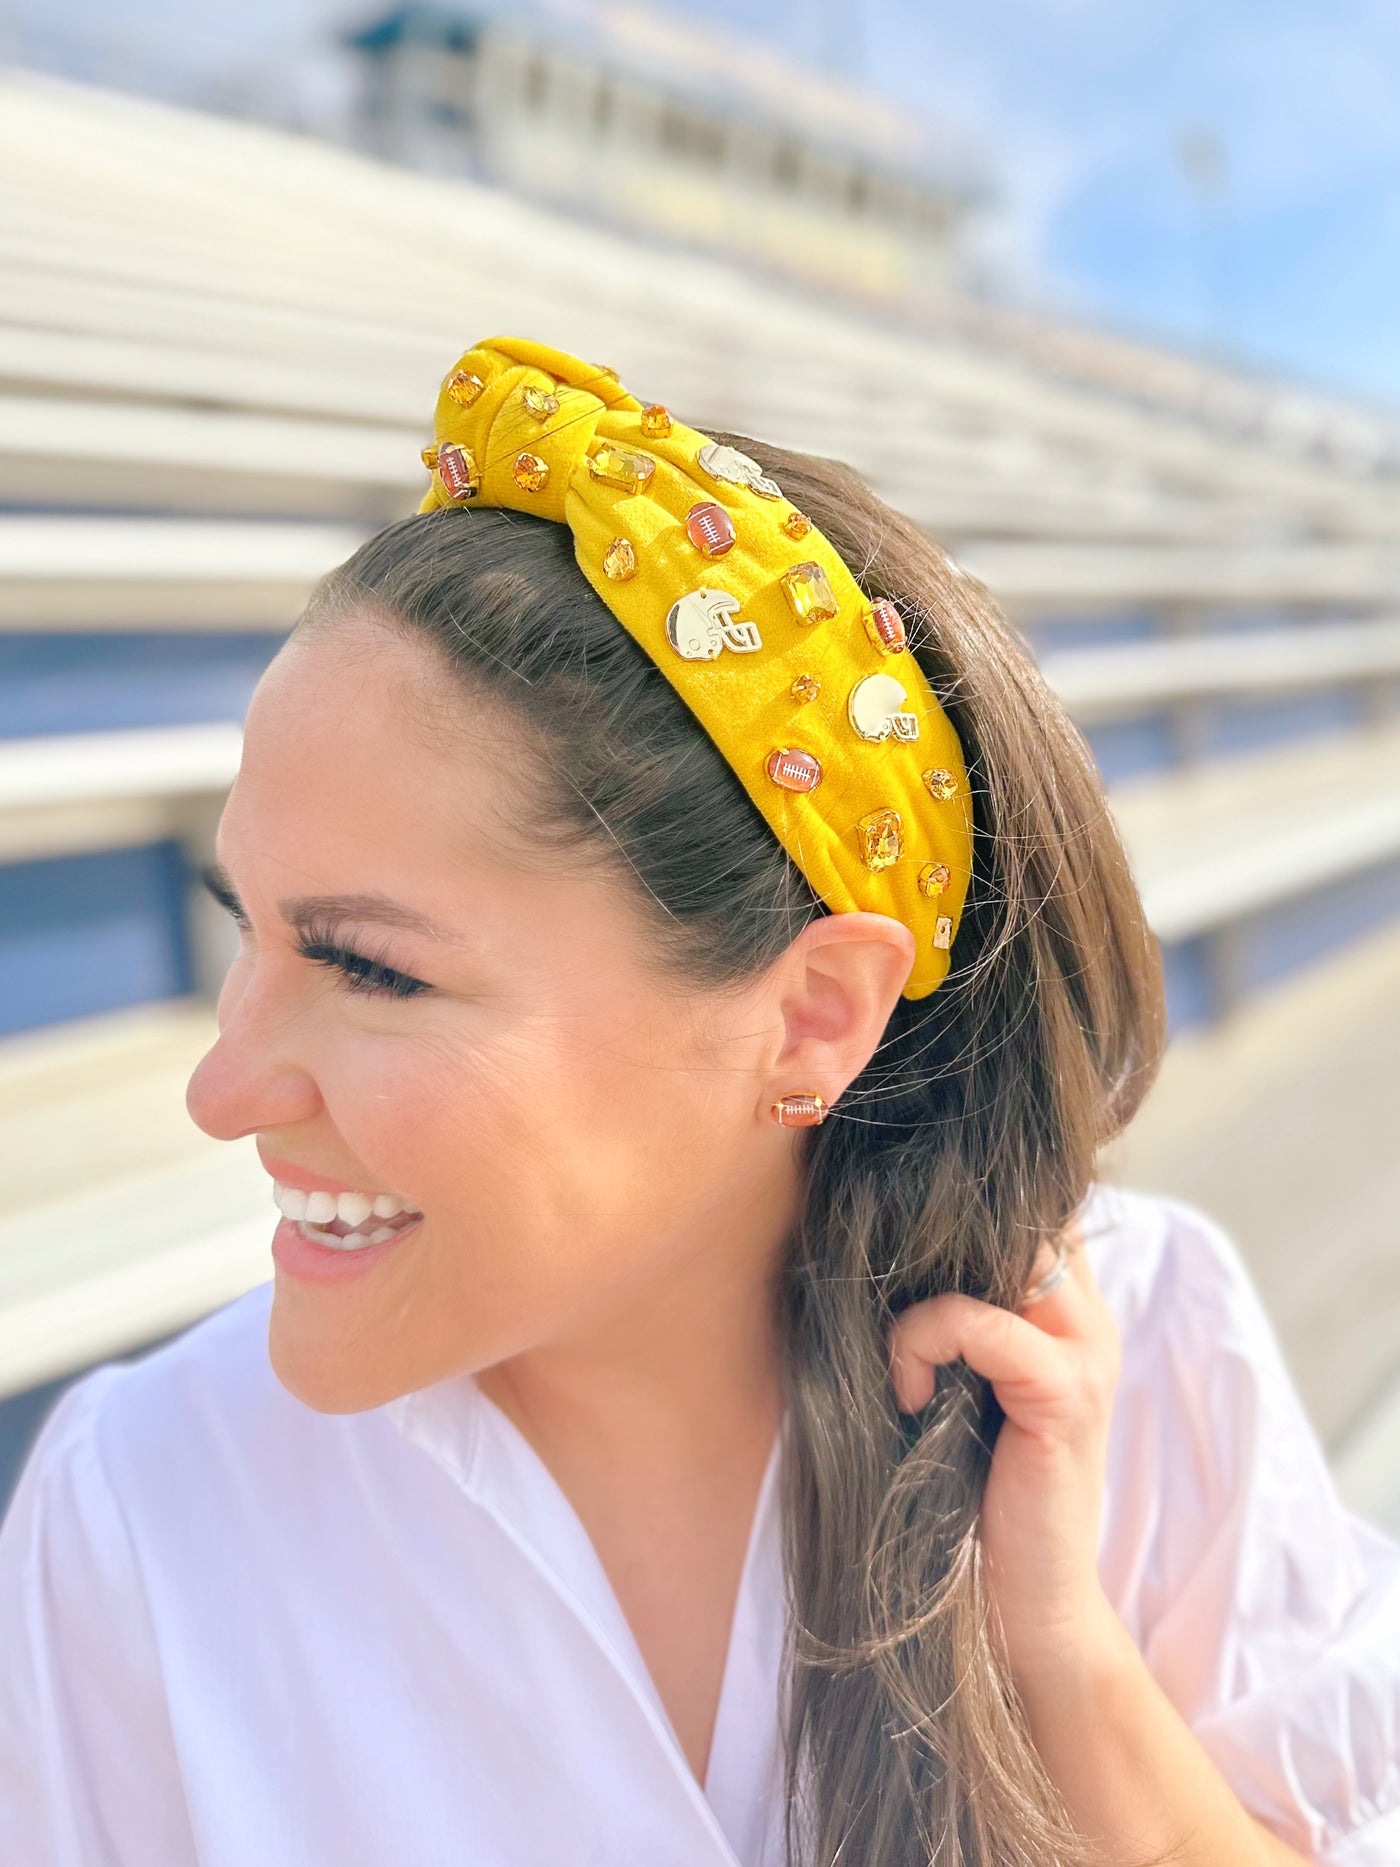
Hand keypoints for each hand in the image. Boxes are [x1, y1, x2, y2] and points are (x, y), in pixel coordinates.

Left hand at [888, 1217, 1122, 1679]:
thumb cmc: (971, 1491)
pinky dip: (922, 1342)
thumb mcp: (957, 1383)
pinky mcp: (1064, 1393)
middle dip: (935, 1233)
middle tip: (885, 1282)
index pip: (1026, 1205)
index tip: (892, 1232)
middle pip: (1015, 1211)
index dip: (960, 1204)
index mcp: (1068, 1310)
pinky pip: (976, 1322)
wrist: (1024, 1606)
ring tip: (902, 1356)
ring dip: (924, 1291)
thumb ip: (949, 1315)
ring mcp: (1085, 1353)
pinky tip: (910, 1396)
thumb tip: (870, 1241)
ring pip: (1001, 1250)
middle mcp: (1088, 1319)